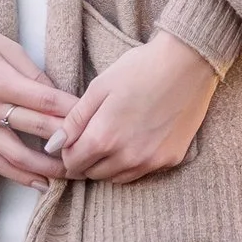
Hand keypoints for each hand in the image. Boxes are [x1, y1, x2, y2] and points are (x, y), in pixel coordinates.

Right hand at [0, 11, 78, 188]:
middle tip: (91, 152)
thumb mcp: (8, 48)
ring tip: (70, 174)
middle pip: (36, 131)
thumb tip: (60, 100)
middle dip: (66, 143)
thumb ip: (34, 76)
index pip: (46, 103)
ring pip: (17, 157)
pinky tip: (39, 183)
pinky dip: (19, 175)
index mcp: (0, 81)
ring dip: (46, 169)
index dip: (72, 114)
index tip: (94, 121)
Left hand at [51, 31, 218, 184]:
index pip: (73, 163)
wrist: (187, 64)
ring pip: (117, 178)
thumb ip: (75, 120)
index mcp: (104, 138)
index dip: (68, 152)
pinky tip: (136, 141)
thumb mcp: (99, 87)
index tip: (73, 140)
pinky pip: (142, 173)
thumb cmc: (140, 69)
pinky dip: (133, 164)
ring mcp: (151, 162)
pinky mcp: (170, 160)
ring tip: (113, 139)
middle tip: (92, 138)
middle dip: (87, 160)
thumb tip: (54, 144)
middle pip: (94, 174)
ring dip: (108, 165)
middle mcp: (127, 157)